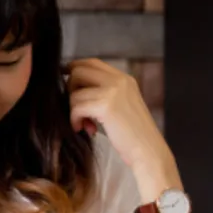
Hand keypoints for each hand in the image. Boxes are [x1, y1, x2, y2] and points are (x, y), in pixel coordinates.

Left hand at [65, 58, 174, 182]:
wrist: (148, 150)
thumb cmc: (132, 134)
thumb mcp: (120, 106)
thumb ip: (103, 93)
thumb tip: (73, 88)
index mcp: (124, 79)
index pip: (92, 62)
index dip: (73, 69)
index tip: (64, 82)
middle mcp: (120, 80)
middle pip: (79, 71)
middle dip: (70, 90)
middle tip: (77, 109)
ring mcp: (114, 91)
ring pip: (75, 92)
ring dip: (73, 110)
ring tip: (84, 124)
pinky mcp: (106, 106)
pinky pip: (76, 107)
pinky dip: (75, 119)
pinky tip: (83, 129)